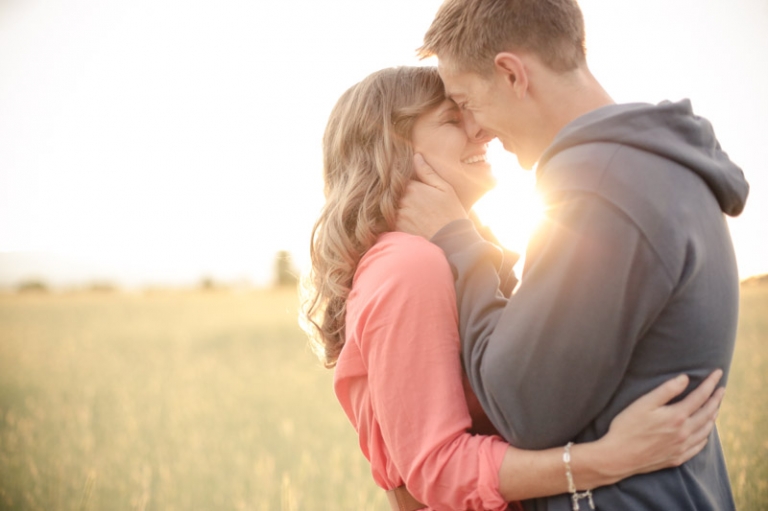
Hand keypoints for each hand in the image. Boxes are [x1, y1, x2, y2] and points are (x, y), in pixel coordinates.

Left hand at [396, 154, 466, 238]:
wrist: (452, 242)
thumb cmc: (451, 213)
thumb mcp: (445, 189)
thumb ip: (428, 172)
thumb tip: (416, 156)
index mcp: (413, 188)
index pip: (397, 178)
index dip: (399, 180)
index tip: (404, 183)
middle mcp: (402, 201)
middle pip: (390, 192)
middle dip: (394, 193)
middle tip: (407, 200)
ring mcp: (397, 216)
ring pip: (388, 206)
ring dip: (392, 207)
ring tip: (407, 211)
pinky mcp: (396, 230)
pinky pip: (388, 221)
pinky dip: (392, 220)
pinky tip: (405, 222)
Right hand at [599, 369, 724, 480]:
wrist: (618, 457)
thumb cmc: (627, 427)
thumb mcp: (643, 404)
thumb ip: (666, 390)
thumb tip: (685, 378)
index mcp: (677, 417)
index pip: (700, 396)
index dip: (710, 383)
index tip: (717, 372)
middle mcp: (684, 433)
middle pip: (707, 413)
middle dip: (716, 399)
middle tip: (722, 388)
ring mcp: (682, 447)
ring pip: (706, 430)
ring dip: (713, 416)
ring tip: (715, 407)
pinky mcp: (676, 458)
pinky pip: (698, 447)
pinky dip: (705, 436)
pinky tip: (705, 433)